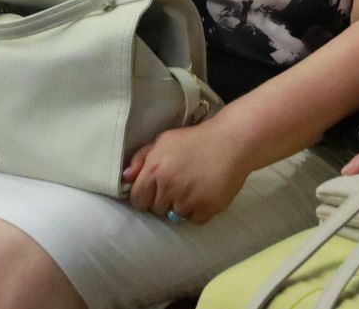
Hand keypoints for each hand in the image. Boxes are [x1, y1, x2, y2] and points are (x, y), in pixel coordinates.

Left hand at [124, 121, 252, 224]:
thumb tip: (125, 178)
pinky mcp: (206, 209)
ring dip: (182, 205)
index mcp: (155, 168)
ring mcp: (187, 199)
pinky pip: (193, 219)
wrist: (232, 141)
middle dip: (164, 200)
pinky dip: (198, 211)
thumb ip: (141, 158)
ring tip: (194, 186)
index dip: (145, 195)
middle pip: (156, 209)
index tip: (156, 189)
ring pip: (175, 215)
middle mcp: (168, 186)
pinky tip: (205, 193)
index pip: (137, 199)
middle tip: (178, 185)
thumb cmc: (196, 140)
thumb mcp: (164, 140)